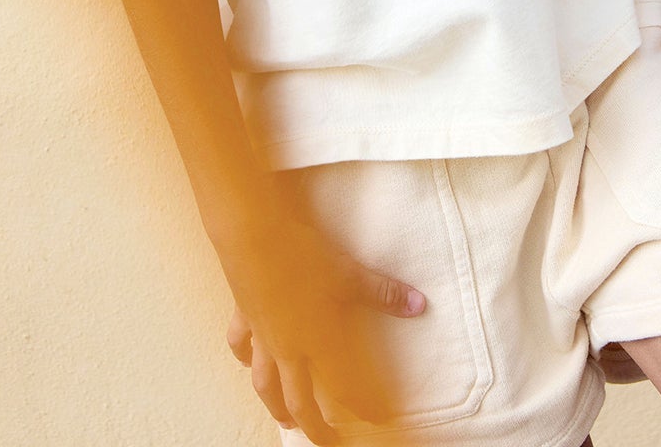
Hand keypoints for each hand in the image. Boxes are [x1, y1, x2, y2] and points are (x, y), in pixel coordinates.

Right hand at [220, 211, 426, 442]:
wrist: (254, 235)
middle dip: (314, 427)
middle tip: (328, 443)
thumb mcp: (350, 273)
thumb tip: (420, 305)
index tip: (377, 419)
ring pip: (265, 384)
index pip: (343, 388)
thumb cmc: (304, 256)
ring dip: (275, 406)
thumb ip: (384, 293)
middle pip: (298, 401)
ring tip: (284, 421)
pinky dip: (243, 357)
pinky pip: (240, 344)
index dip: (362, 406)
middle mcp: (289, 348)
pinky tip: (247, 362)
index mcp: (318, 343)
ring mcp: (263, 335)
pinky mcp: (244, 314)